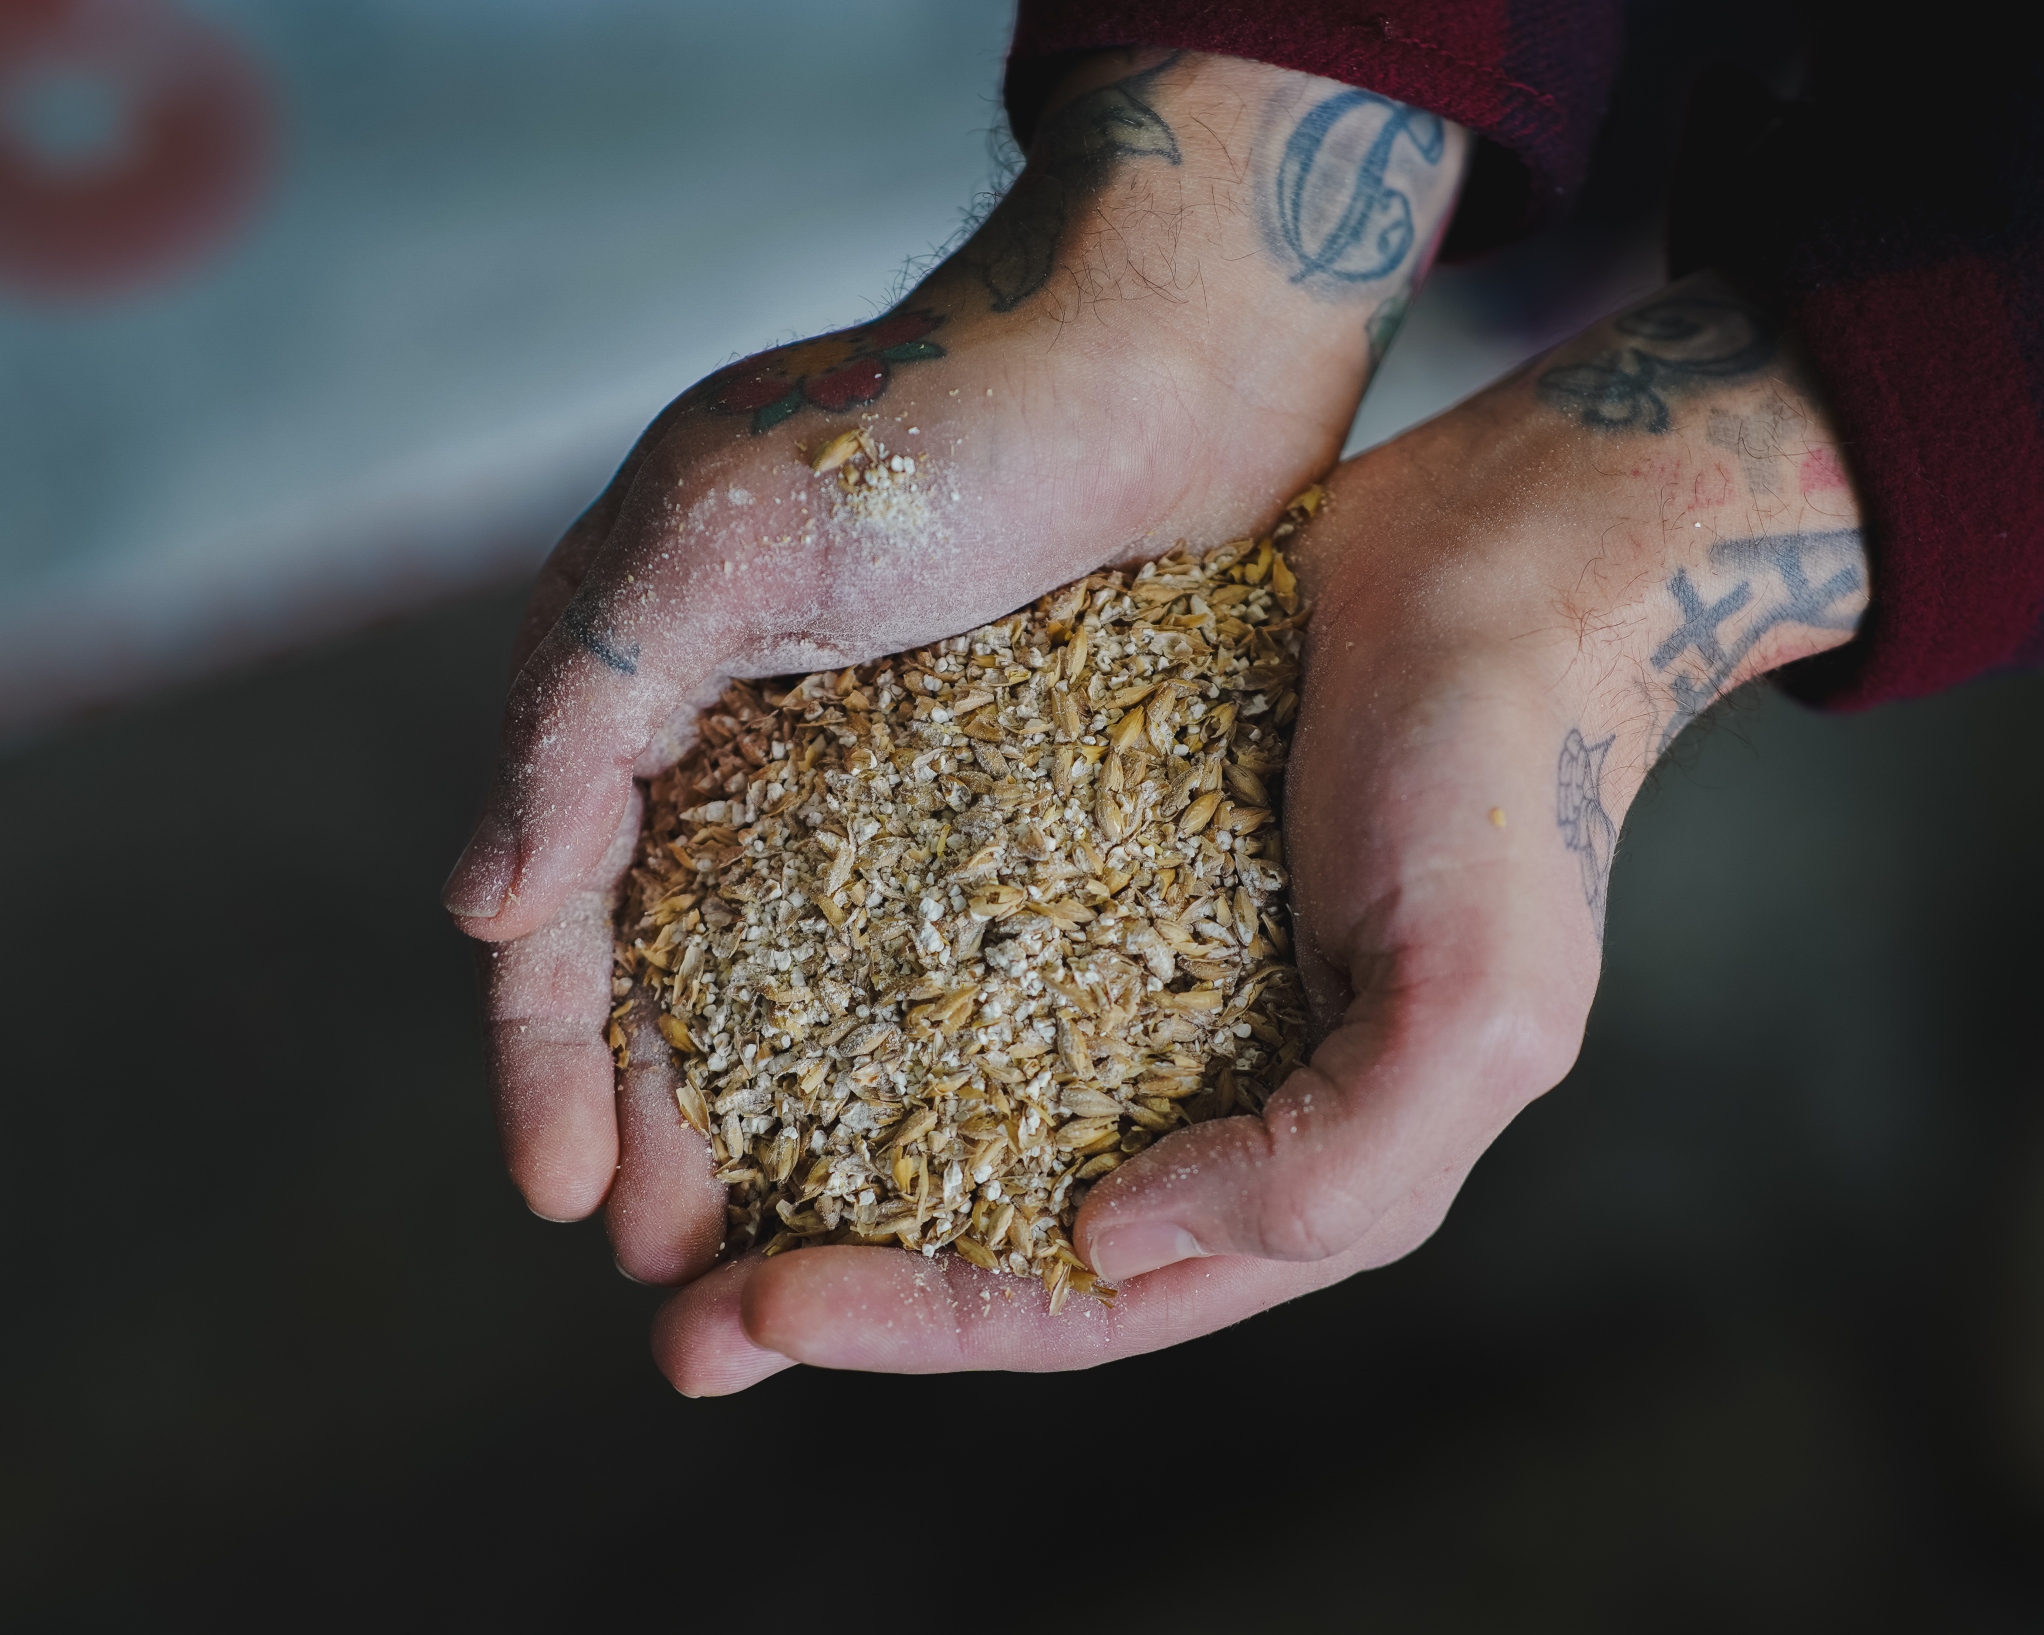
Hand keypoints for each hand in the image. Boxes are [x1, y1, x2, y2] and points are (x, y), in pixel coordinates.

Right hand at [443, 55, 1468, 1279]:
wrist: (1167, 360)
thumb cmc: (937, 423)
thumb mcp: (721, 537)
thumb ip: (584, 708)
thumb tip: (483, 907)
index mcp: (642, 689)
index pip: (564, 911)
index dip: (549, 1060)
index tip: (568, 1197)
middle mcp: (741, 748)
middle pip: (670, 979)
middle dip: (658, 1122)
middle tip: (669, 1266)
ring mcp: (867, 783)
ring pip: (788, 990)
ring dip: (770, 1119)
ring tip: (777, 1246)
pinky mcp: (990, 800)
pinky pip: (920, 957)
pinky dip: (898, 1057)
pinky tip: (920, 1144)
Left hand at [662, 271, 1869, 1390]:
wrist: (1491, 569)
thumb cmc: (1500, 783)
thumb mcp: (1473, 1013)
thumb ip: (1321, 1173)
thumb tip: (1110, 1247)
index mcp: (1299, 1168)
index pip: (1083, 1300)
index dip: (922, 1326)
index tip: (761, 1312)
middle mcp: (1208, 1098)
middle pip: (994, 1231)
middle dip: (838, 1277)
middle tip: (674, 1312)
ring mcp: (1147, 988)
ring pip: (954, 1109)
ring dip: (821, 1155)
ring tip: (680, 1167)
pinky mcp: (1101, 875)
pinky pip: (958, 961)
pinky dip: (859, 1000)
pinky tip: (748, 996)